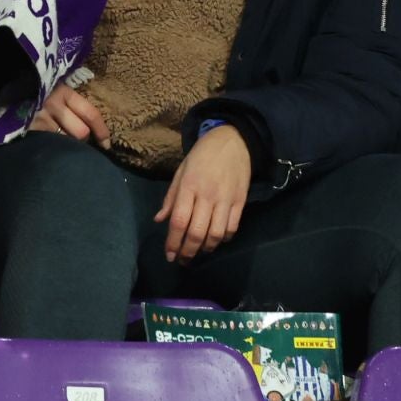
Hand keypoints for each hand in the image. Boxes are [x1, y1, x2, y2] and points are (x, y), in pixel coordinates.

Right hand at [30, 84, 110, 148]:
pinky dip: (49, 149)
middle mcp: (53, 104)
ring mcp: (39, 117)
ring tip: (57, 145)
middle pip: (81, 132)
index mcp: (62, 91)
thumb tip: (87, 126)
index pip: (90, 113)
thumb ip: (65, 102)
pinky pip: (47, 146)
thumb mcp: (49, 86)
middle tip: (72, 139)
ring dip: (64, 147)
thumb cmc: (27, 87)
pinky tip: (45, 148)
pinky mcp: (27, 128)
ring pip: (64, 142)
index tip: (106, 144)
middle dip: (80, 139)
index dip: (101, 131)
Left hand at [155, 125, 251, 262]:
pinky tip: (216, 240)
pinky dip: (224, 239)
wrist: (233, 141)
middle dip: (188, 251)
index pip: (179, 221)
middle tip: (182, 260)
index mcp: (189, 186)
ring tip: (198, 251)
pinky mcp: (241, 202)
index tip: (169, 255)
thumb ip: (171, 197)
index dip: (173, 242)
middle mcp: (207, 195)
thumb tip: (160, 220)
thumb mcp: (181, 171)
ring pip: (216, 234)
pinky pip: (232, 228)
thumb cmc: (201, 156)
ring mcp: (226, 200)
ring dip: (206, 248)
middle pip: (197, 232)